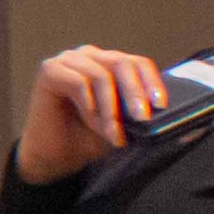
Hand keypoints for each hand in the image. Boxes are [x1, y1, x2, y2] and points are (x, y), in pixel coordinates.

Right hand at [15, 45, 167, 183]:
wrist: (53, 157)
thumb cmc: (85, 138)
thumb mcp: (121, 125)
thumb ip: (137, 114)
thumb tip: (164, 116)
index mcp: (109, 64)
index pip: (137, 63)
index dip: (151, 82)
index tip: (160, 105)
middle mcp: (90, 56)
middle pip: (121, 64)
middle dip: (134, 93)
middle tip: (141, 119)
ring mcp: (69, 60)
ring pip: (101, 75)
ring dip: (109, 108)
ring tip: (111, 132)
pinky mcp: (50, 70)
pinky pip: (78, 82)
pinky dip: (88, 104)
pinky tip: (90, 119)